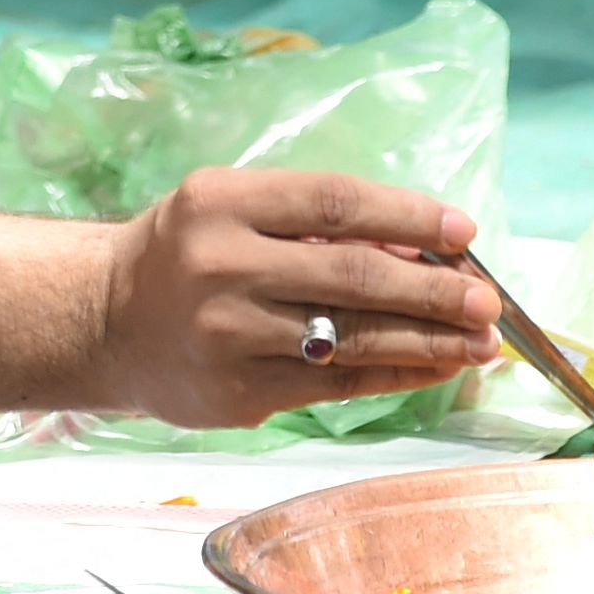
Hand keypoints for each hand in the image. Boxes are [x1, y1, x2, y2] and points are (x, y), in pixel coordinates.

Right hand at [91, 167, 499, 429]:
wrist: (105, 322)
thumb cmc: (187, 254)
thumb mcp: (234, 213)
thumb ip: (316, 225)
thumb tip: (421, 245)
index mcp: (221, 202)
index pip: (334, 202)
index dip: (408, 215)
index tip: (466, 230)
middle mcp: (220, 265)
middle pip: (352, 274)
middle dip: (433, 288)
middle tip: (489, 300)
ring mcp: (228, 333)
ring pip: (352, 337)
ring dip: (428, 340)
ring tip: (480, 341)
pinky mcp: (238, 392)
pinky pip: (337, 384)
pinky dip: (395, 376)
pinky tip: (434, 368)